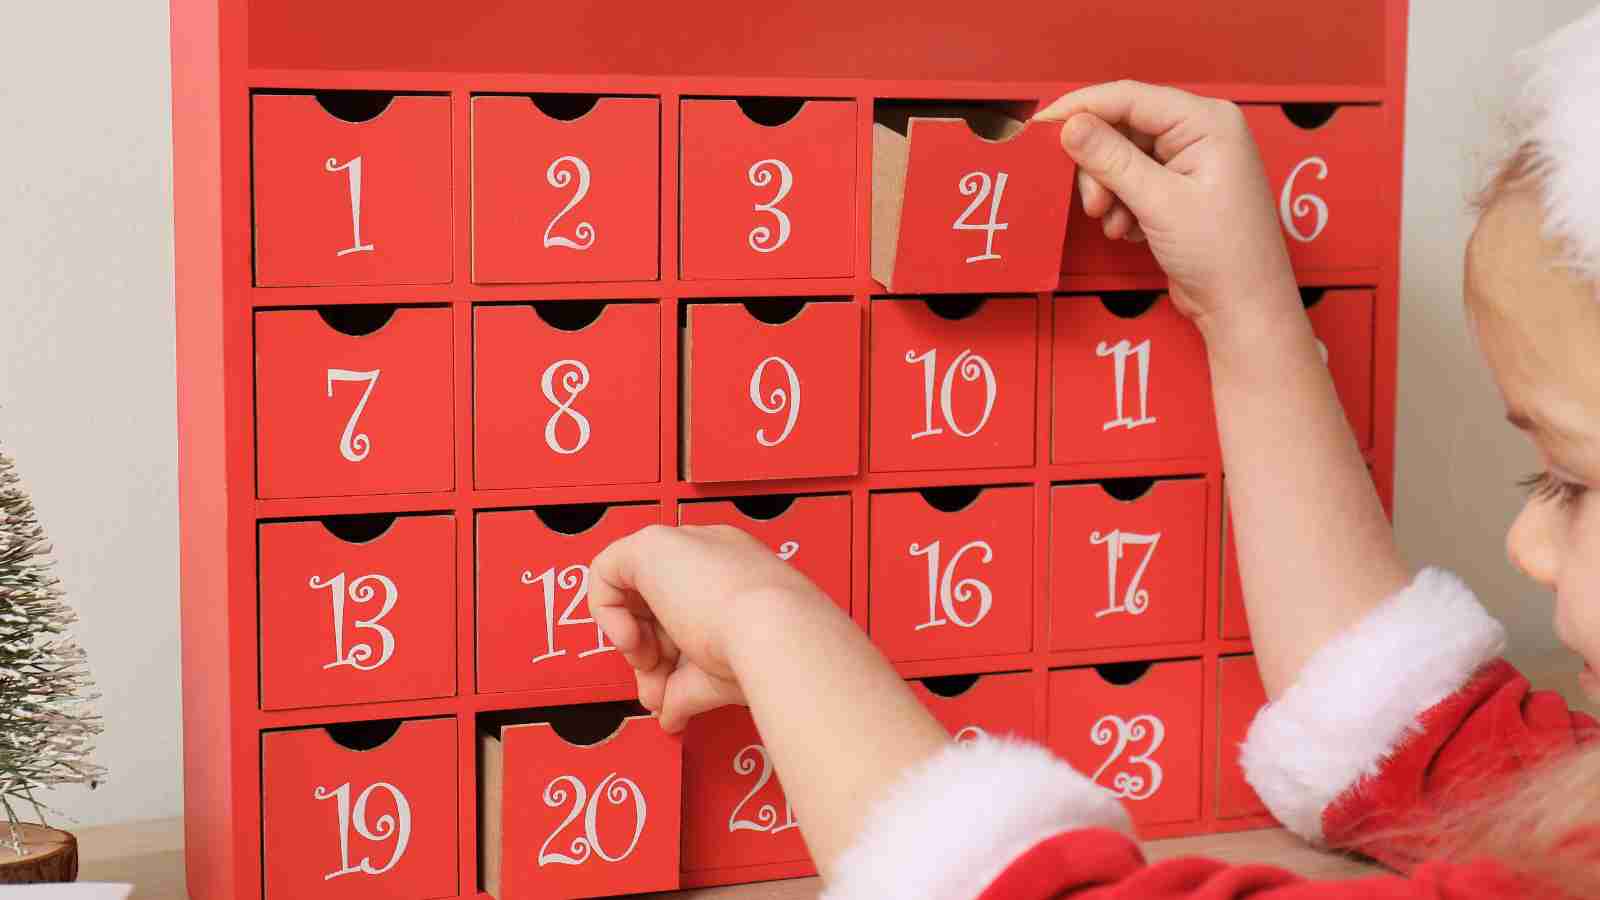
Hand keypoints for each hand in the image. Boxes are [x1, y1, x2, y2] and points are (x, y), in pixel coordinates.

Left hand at [588, 523, 832, 731]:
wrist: (772, 634)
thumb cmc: (760, 654)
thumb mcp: (714, 676)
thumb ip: (684, 689)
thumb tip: (669, 714)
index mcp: (736, 576)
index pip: (685, 610)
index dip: (671, 651)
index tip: (674, 681)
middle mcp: (711, 554)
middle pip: (657, 603)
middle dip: (650, 652)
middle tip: (657, 684)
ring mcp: (684, 544)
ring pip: (633, 591)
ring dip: (632, 640)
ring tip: (650, 668)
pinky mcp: (653, 543)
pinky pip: (606, 570)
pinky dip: (606, 612)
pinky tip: (630, 639)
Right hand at [1036, 81, 1299, 338]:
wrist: (1244, 308)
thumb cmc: (1221, 254)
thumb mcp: (1159, 203)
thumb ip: (1111, 159)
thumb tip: (1069, 125)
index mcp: (1208, 121)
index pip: (1130, 97)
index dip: (1082, 107)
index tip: (1041, 124)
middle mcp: (1201, 132)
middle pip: (1124, 128)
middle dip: (1099, 167)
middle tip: (1091, 204)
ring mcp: (1191, 161)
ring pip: (1124, 158)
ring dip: (1109, 191)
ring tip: (1115, 225)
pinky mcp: (1180, 189)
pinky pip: (1134, 181)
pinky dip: (1122, 205)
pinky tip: (1130, 231)